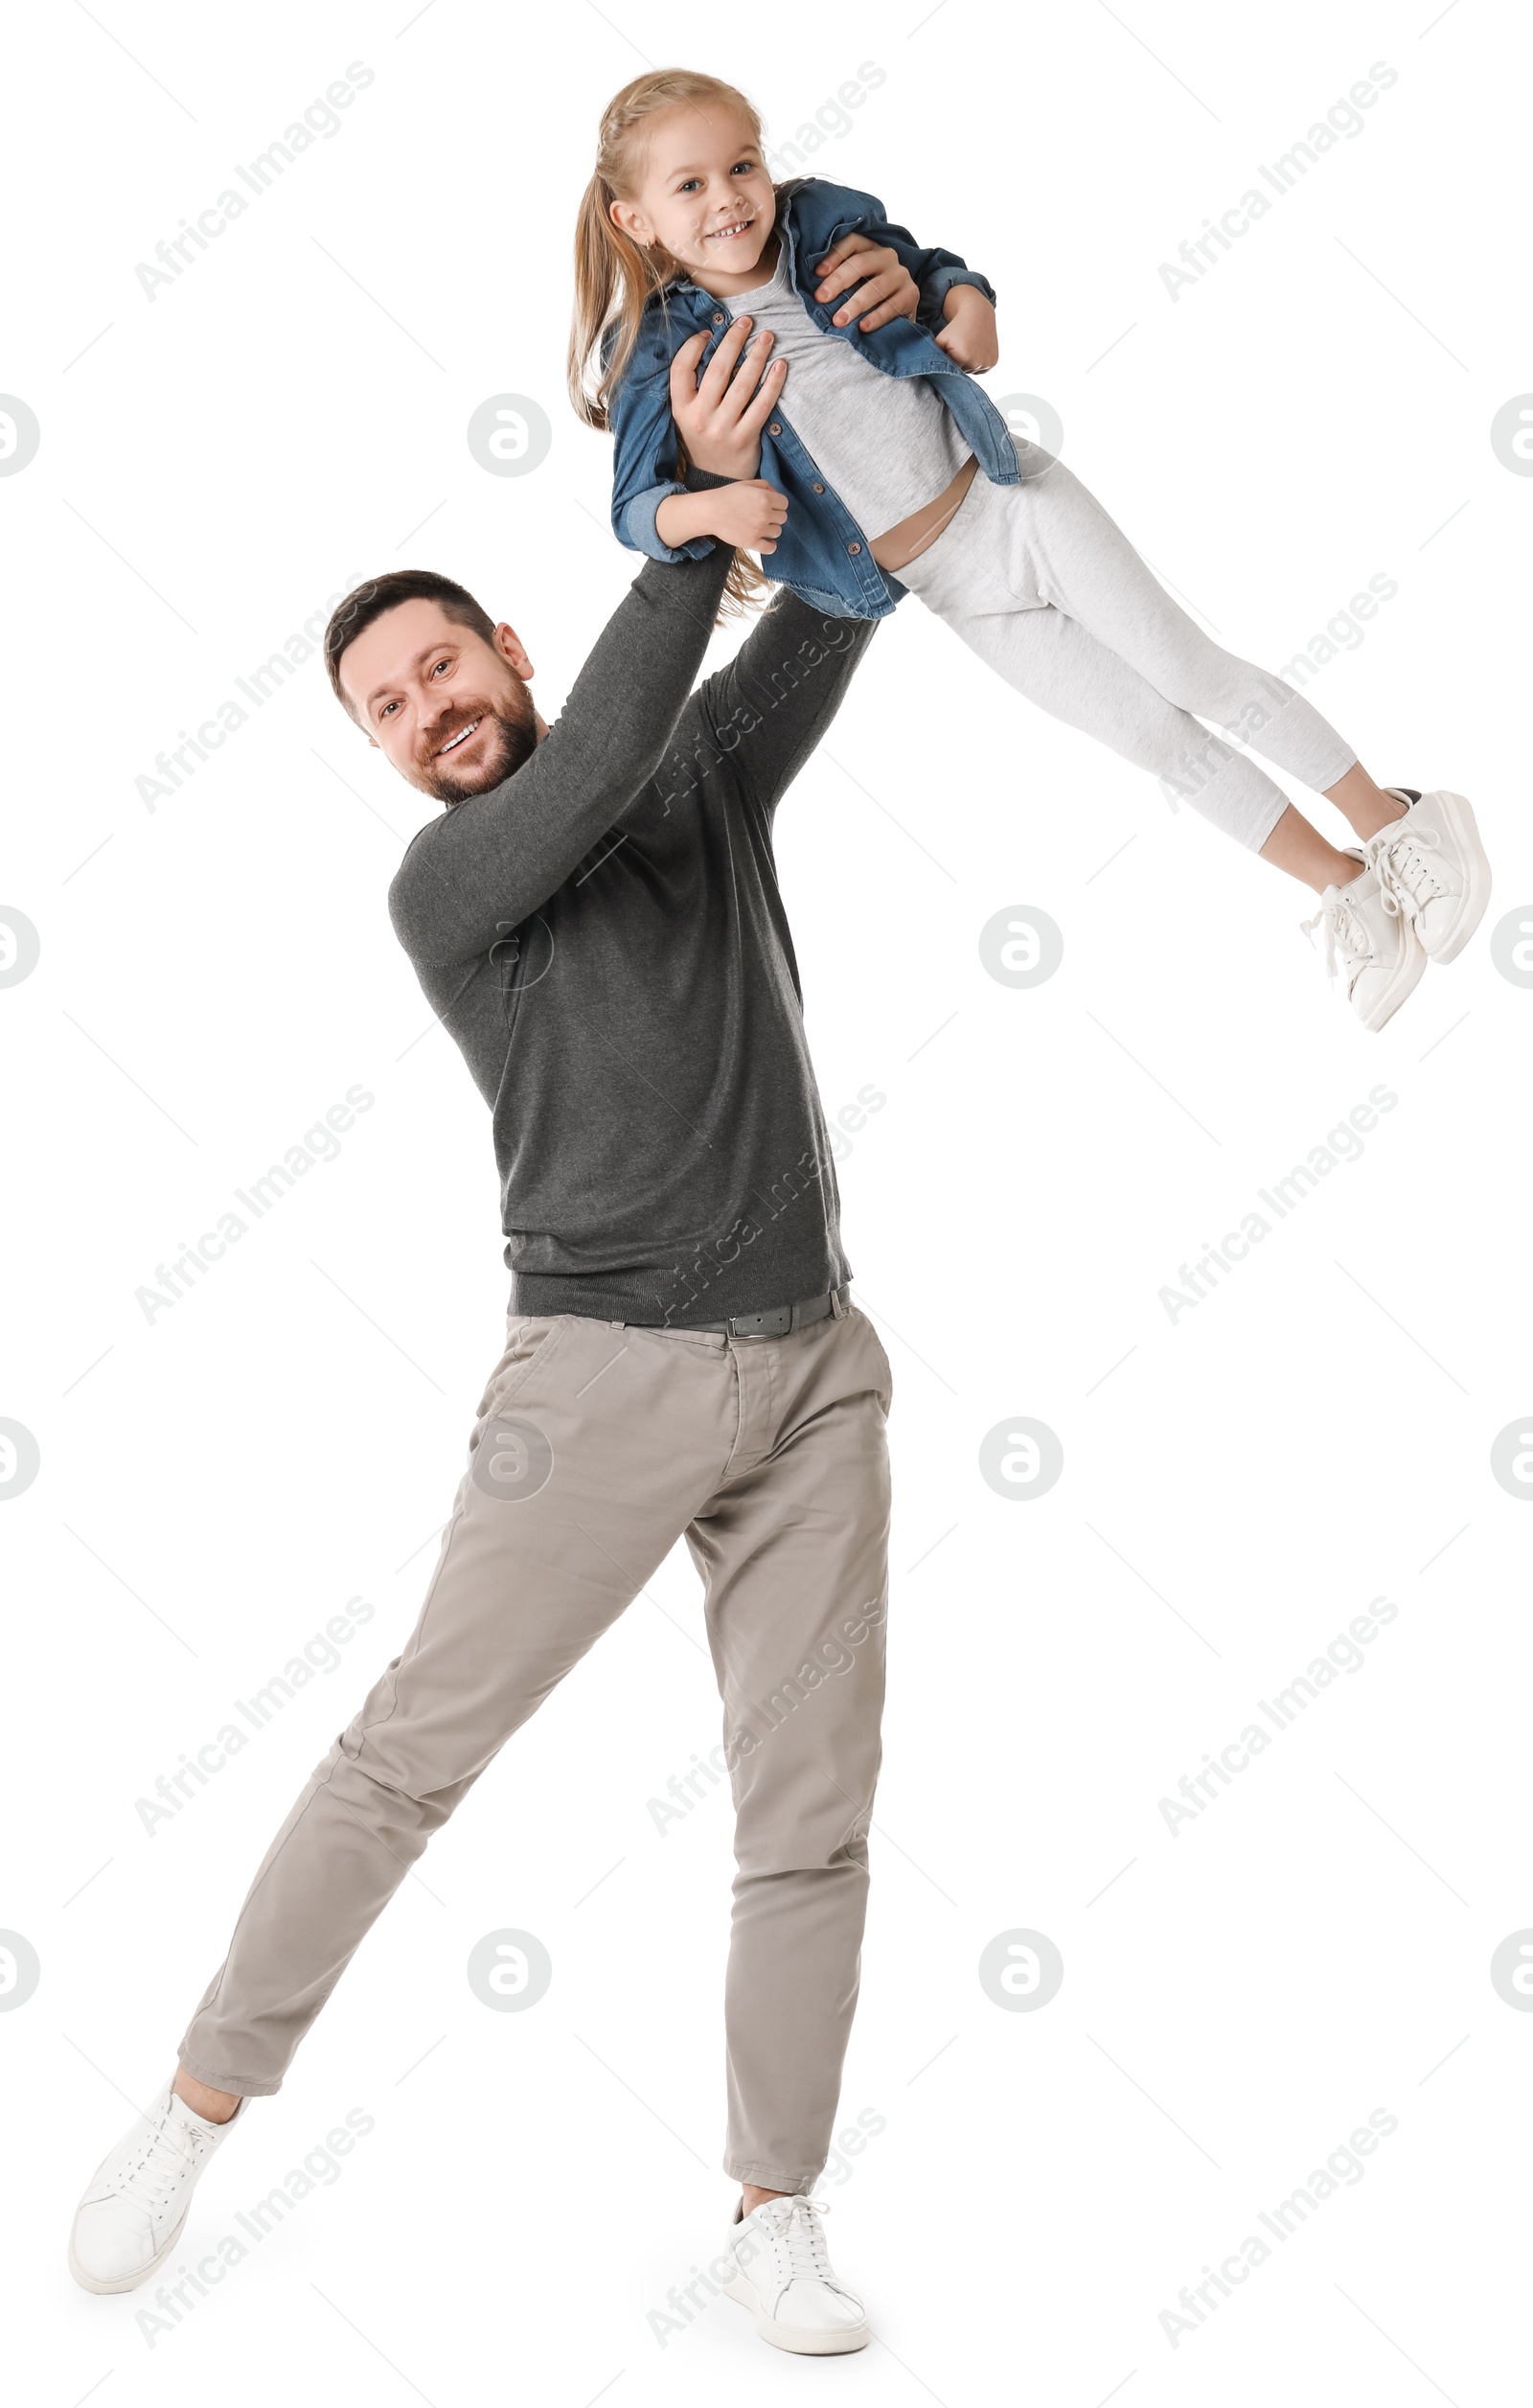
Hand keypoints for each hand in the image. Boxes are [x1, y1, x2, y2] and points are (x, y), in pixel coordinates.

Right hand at [669, 316, 786, 481]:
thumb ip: (695, 387)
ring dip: (757, 356)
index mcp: (681, 409)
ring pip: (742, 384)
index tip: (709, 332)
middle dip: (734, 340)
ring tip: (767, 336)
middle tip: (747, 322)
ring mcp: (723, 429)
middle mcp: (699, 418)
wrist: (717, 481)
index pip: (681, 369)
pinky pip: (762, 405)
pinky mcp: (745, 438)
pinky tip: (780, 366)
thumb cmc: (704, 439)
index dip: (693, 346)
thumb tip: (713, 344)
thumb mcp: (688, 415)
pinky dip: (773, 383)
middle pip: (718, 370)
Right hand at [703, 477, 789, 555]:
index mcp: (764, 498)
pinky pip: (770, 548)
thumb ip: (765, 485)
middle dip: (775, 516)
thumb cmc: (727, 496)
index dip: (778, 504)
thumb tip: (775, 494)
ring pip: (778, 532)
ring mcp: (759, 529)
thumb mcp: (747, 484)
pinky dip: (771, 546)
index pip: (784, 503)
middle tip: (764, 516)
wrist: (711, 512)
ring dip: (772, 529)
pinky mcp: (752, 542)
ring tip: (761, 526)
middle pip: (783, 518)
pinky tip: (767, 542)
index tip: (771, 505)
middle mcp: (764, 514)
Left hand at [812, 234, 919, 331]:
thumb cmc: (867, 298)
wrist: (898, 317)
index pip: (852, 242)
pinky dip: (876, 317)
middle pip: (861, 263)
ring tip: (839, 320)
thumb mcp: (852, 284)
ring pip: (876, 286)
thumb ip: (838, 279)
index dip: (834, 255)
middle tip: (822, 298)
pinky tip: (862, 327)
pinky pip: (892, 305)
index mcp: (869, 248)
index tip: (817, 274)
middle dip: (839, 281)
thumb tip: (812, 287)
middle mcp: (887, 256)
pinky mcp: (912, 294)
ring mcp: (901, 275)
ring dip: (855, 304)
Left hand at [933, 284, 998, 370]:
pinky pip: (979, 369)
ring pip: (970, 371)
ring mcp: (986, 363)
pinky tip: (975, 350)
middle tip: (958, 348)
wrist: (977, 313)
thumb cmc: (956, 326)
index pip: (948, 370)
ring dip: (966, 364)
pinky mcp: (993, 362)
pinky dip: (976, 363)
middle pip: (960, 372)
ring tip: (967, 348)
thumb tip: (927, 371)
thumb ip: (933, 356)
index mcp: (962, 356)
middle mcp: (976, 362)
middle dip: (957, 364)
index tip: (948, 352)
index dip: (947, 362)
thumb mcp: (941, 340)